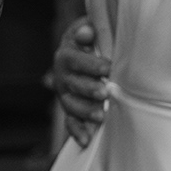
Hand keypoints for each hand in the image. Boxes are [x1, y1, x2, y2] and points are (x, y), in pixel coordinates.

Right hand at [53, 17, 109, 147]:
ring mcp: (66, 94)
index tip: (108, 67)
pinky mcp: (71, 109)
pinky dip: (77, 132)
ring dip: (85, 111)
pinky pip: (71, 122)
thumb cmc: (91, 39)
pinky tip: (86, 141)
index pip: (75, 60)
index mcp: (66, 55)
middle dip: (89, 89)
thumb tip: (86, 32)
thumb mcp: (88, 29)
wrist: (84, 51)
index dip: (90, 64)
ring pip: (71, 105)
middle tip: (105, 92)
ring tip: (101, 116)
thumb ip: (87, 30)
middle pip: (73, 84)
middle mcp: (62, 76)